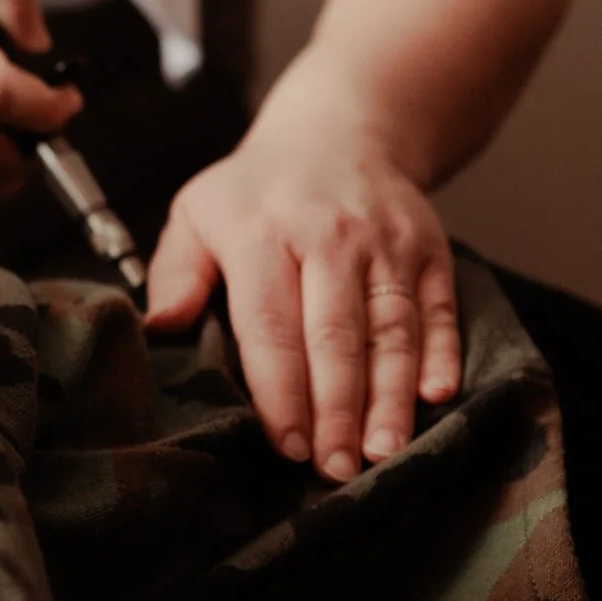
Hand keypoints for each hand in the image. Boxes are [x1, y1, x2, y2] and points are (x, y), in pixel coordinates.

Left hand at [143, 125, 460, 480]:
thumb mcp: (196, 214)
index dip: (281, 391)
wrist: (339, 130)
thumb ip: (175, 274)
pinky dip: (442, 354)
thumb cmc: (256, 190)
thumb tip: (159, 329)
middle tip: (335, 470)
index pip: (272, 325)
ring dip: (390, 397)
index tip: (286, 445)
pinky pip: (440, 308)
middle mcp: (329, 236)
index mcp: (262, 233)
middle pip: (337, 336)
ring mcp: (386, 242)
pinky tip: (436, 397)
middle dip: (338, 410)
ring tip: (383, 453)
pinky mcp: (429, 248)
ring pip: (392, 329)